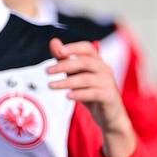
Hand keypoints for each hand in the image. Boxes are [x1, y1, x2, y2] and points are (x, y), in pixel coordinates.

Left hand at [48, 38, 136, 156]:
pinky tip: (67, 96)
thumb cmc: (90, 91)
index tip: (58, 51)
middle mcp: (104, 69)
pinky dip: (79, 94)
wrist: (109, 115)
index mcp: (97, 61)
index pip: (87, 48)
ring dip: (66, 82)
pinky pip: (93, 93)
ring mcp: (108, 83)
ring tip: (50, 85)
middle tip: (47, 71)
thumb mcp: (75, 75)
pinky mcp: (109, 97)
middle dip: (64, 65)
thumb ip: (64, 59)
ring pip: (86, 79)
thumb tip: (53, 41)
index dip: (74, 47)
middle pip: (84, 62)